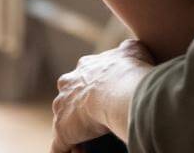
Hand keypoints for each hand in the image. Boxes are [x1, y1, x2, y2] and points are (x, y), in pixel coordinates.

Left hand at [51, 38, 155, 152]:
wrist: (119, 89)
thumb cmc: (129, 70)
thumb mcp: (133, 50)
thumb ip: (128, 50)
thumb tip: (129, 51)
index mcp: (84, 68)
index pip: (84, 78)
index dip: (94, 89)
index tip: (106, 99)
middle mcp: (68, 85)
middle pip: (69, 98)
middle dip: (79, 107)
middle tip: (98, 119)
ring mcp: (62, 108)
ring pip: (63, 121)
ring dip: (74, 131)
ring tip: (91, 141)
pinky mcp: (62, 130)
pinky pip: (60, 146)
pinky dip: (68, 151)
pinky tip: (80, 152)